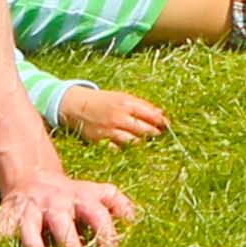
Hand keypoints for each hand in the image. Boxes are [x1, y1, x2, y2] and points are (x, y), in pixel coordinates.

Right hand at [0, 171, 135, 246]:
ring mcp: (31, 210)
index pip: (99, 216)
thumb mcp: (98, 192)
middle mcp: (56, 204)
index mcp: (82, 198)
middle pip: (64, 226)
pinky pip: (0, 233)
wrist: (33, 176)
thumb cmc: (72, 194)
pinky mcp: (8, 216)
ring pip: (30, 231)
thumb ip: (118, 204)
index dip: (106, 235)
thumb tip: (135, 221)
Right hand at [56, 85, 172, 145]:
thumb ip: (142, 105)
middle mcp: (118, 118)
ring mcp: (109, 130)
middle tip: (160, 135)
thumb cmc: (104, 101)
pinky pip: (117, 148)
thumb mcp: (123, 97)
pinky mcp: (99, 141)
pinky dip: (125, 148)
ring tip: (147, 141)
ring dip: (142, 142)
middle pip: (143, 129)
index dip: (161, 121)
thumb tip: (161, 113)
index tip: (168, 125)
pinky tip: (130, 147)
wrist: (77, 106)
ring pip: (132, 141)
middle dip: (154, 133)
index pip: (149, 114)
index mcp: (125, 104)